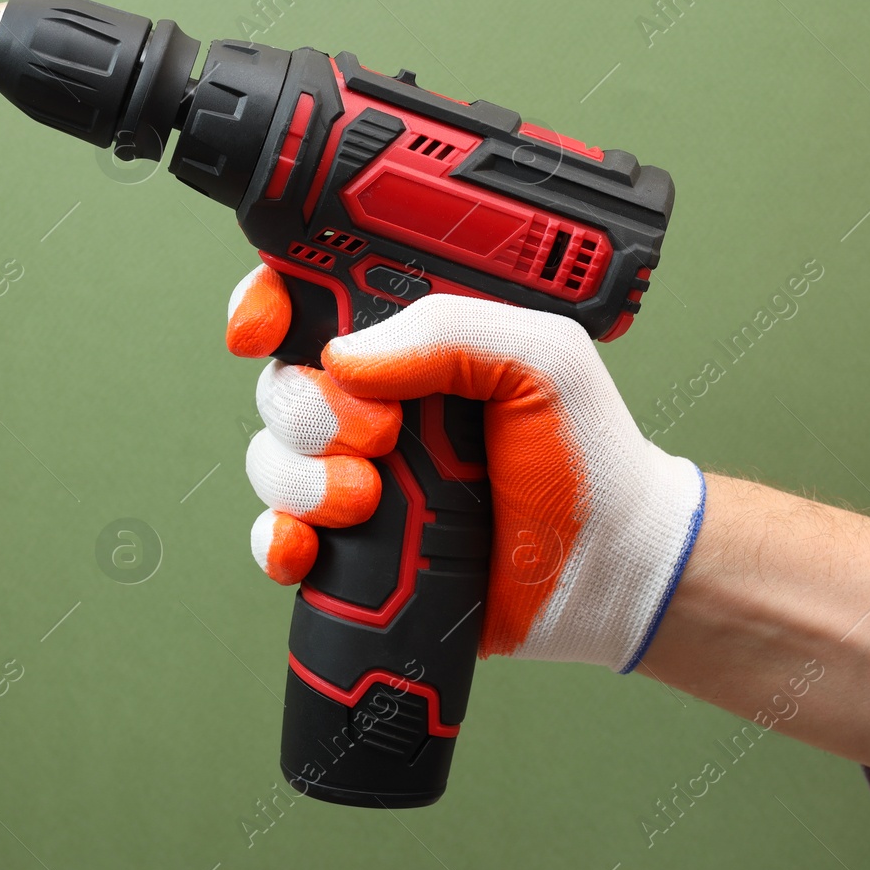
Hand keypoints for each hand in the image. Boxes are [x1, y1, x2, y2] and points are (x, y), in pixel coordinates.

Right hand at [226, 264, 704, 669]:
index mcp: (414, 345)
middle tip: (381, 433)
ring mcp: (359, 476)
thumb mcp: (543, 359)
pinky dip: (278, 542)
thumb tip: (346, 355)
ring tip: (371, 499)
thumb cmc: (588, 455)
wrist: (608, 569)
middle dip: (308, 410)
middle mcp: (375, 404)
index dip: (269, 305)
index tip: (261, 325)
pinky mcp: (354, 548)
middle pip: (280, 384)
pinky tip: (308, 548)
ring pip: (272, 459)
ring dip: (304, 479)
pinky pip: (275, 537)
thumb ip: (454, 331)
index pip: (312, 301)